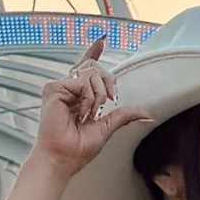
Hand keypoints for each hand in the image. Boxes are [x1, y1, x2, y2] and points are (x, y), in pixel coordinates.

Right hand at [31, 37, 151, 181]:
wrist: (63, 159)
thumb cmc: (78, 149)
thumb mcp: (107, 128)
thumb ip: (123, 115)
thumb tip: (146, 113)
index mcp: (80, 96)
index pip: (88, 68)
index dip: (94, 52)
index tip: (101, 41)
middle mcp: (69, 89)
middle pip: (95, 67)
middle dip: (107, 85)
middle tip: (103, 107)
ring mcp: (61, 88)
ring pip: (91, 73)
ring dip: (98, 97)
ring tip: (88, 116)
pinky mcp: (54, 88)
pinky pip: (82, 82)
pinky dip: (87, 99)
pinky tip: (80, 114)